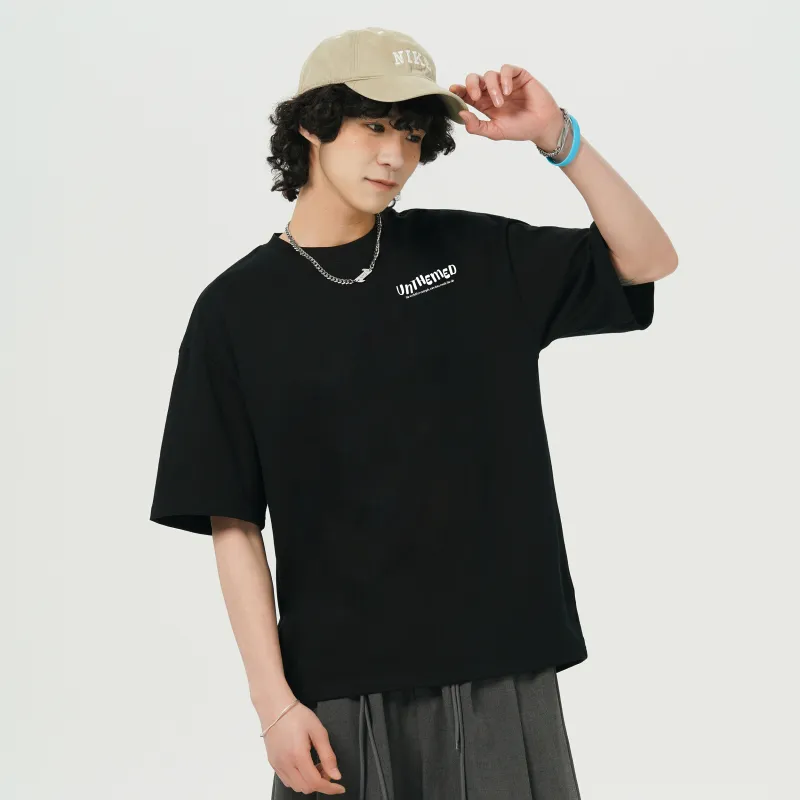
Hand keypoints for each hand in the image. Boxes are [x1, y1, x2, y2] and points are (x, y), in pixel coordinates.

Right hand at [264, 702, 345, 794]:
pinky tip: (303, 765)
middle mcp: (285, 763)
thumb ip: (328, 755)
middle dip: (320, 783)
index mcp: (298, 755)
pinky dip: (298, 779)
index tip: (339, 787)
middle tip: (327, 769)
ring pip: (296, 787)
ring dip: (309, 782)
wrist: (275, 707)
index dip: (330, 788)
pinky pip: (287, 780)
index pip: (316, 782)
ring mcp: (277, 765)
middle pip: (306, 788)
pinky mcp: (273, 763)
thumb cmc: (296, 715)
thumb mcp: (318, 731)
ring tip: (315, 765)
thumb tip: (335, 775)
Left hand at [449, 64, 563, 147]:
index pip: (467, 94)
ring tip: (501, 103)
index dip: (459, 90)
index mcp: (484, 104)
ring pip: (489, 75)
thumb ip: (477, 126)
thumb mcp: (495, 132)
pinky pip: (506, 69)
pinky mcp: (518, 76)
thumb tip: (461, 115)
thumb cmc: (520, 129)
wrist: (542, 125)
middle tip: (475, 96)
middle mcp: (492, 91)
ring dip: (492, 88)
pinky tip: (508, 91)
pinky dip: (504, 78)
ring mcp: (505, 83)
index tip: (453, 90)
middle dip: (471, 84)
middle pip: (475, 79)